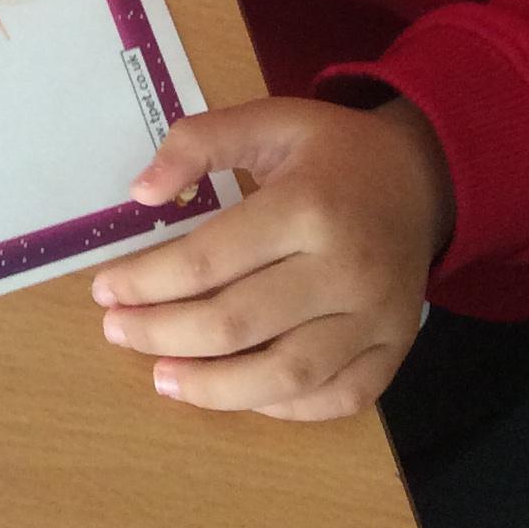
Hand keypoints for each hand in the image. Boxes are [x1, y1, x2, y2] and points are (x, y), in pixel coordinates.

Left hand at [91, 96, 455, 420]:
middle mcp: (345, 269)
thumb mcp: (268, 120)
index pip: (208, 260)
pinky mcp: (396, 350)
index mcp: (308, 206)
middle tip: (119, 333)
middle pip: (237, 323)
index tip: (106, 290)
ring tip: (162, 379)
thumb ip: (200, 142)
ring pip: (285, 376)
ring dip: (214, 388)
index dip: (146, 281)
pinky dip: (283, 408)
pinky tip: (239, 392)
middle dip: (163, 335)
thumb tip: (141, 193)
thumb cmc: (333, 152)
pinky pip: (336, 398)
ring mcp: (376, 318)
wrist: (422, 177)